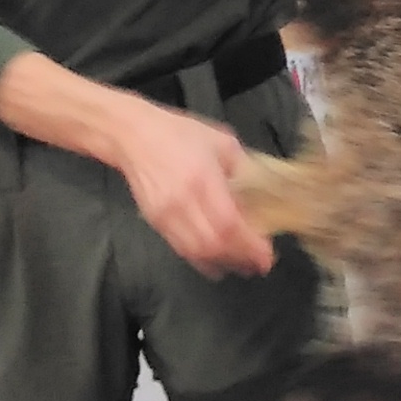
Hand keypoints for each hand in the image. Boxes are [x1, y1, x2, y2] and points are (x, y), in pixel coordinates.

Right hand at [101, 95, 277, 275]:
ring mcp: (166, 216)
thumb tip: (263, 195)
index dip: (249, 245)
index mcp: (203, 179)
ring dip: (222, 263)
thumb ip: (244, 169)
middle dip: (240, 259)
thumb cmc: (180, 134)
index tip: (267, 255)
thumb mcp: (223, 143)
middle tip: (259, 264)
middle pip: (213, 245)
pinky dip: (202, 260)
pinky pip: (181, 250)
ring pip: (196, 252)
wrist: (133, 136)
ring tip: (242, 266)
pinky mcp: (156, 223)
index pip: (228, 224)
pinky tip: (217, 262)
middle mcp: (183, 202)